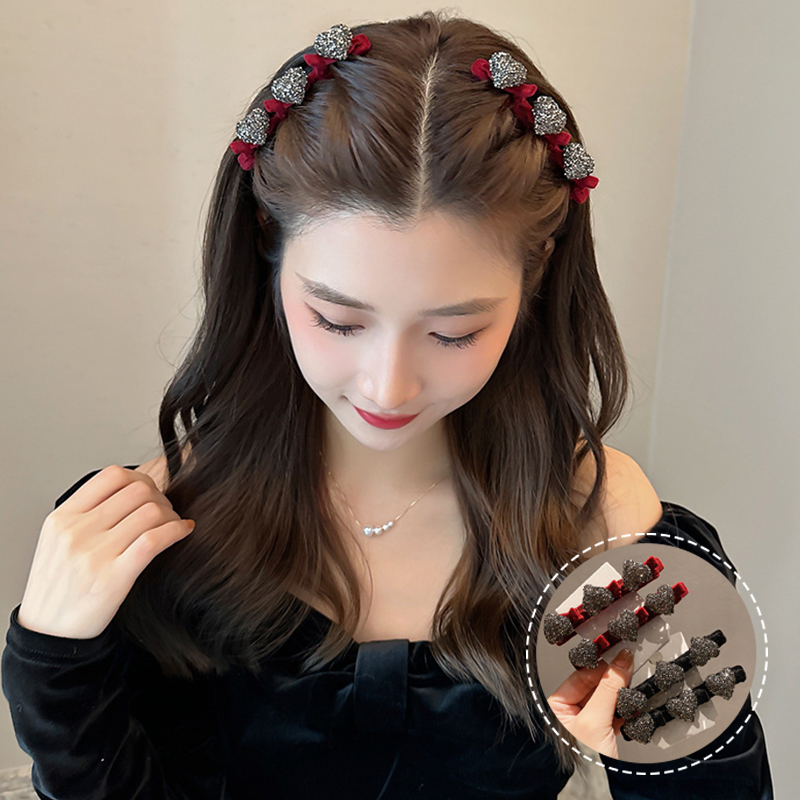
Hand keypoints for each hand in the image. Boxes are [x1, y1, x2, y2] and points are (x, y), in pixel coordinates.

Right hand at [18, 464, 195, 639]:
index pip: (112, 475)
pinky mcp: (115, 577)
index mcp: (63, 518)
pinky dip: (177, 530)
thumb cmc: (58, 587)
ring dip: (171, 515)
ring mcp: (95, 554)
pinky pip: (155, 539)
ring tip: (173, 525)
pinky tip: (184, 531)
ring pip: (151, 511)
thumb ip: (87, 514)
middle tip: (165, 511)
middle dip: (160, 497)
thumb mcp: (58, 541)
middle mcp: (77, 531)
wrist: (49, 634)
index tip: (149, 492)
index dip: (140, 478)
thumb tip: (132, 490)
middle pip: (138, 490)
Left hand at [546, 647, 633, 757]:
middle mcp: (570, 713)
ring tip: (631, 690)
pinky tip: (634, 707)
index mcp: (557, 706)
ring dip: (621, 694)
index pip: (580, 676)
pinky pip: (616, 712)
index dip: (599, 666)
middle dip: (612, 680)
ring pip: (608, 698)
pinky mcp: (605, 733)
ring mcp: (589, 723)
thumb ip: (609, 688)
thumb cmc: (586, 763)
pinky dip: (626, 708)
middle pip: (595, 685)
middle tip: (628, 670)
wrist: (601, 792)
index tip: (616, 656)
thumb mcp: (596, 720)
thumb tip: (620, 661)